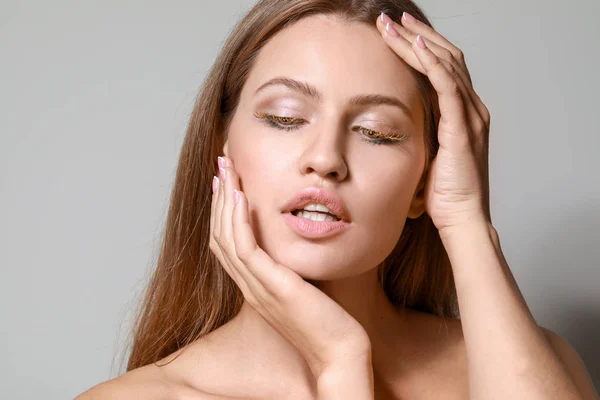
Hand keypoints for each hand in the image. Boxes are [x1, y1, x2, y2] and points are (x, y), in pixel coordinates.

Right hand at [210, 156, 371, 377]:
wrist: (340, 354)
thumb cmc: (329, 323)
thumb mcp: (307, 288)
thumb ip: (295, 268)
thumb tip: (300, 244)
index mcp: (255, 285)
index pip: (228, 243)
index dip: (223, 212)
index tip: (227, 182)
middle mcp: (250, 285)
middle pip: (220, 235)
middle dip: (219, 197)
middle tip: (221, 165)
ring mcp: (257, 287)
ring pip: (226, 237)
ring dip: (224, 199)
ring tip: (226, 168)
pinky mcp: (272, 287)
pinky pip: (245, 248)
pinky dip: (238, 220)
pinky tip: (239, 196)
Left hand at [378, 12, 491, 233]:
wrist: (461, 219)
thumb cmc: (442, 195)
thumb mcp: (426, 156)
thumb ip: (417, 136)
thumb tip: (389, 129)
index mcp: (462, 114)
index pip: (443, 67)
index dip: (421, 46)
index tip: (395, 32)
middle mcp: (471, 108)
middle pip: (446, 57)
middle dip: (417, 35)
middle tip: (390, 19)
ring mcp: (470, 116)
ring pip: (445, 64)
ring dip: (418, 42)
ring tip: (393, 25)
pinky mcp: (462, 128)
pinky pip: (447, 86)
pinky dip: (431, 64)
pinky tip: (415, 47)